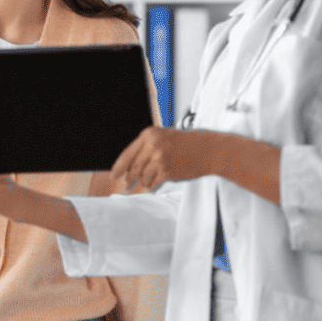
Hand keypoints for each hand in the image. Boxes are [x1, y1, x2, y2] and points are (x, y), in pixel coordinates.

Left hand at [110, 127, 224, 190]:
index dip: (119, 166)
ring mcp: (160, 160)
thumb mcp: (164, 137)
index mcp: (149, 135)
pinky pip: (154, 183)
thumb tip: (131, 164)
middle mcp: (152, 146)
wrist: (207, 150)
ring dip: (142, 182)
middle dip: (129, 178)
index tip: (114, 174)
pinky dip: (152, 185)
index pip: (128, 154)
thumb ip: (147, 147)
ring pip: (143, 177)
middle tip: (126, 184)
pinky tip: (153, 185)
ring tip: (144, 184)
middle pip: (134, 167)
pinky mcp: (167, 172)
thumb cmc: (188, 143)